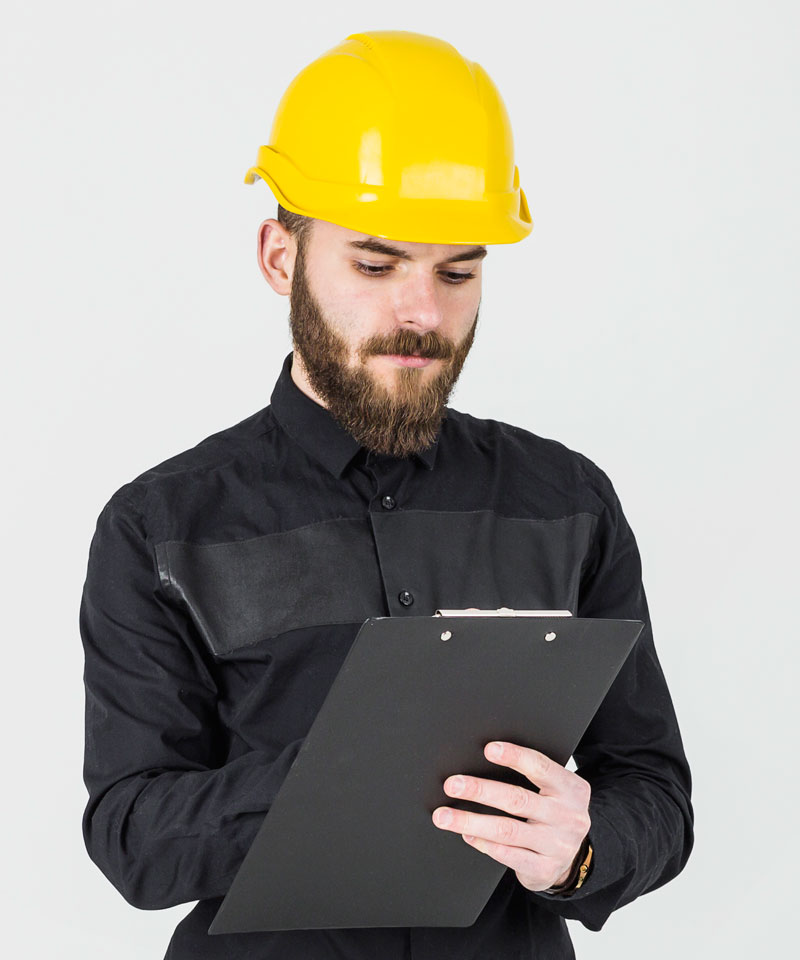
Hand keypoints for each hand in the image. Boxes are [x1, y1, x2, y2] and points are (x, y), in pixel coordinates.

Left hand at [431, 741, 590, 891]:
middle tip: (452, 785)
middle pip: (517, 799)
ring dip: (470, 821)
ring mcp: (557, 845)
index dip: (515, 756)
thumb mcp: (555, 790)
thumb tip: (483, 759)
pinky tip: (467, 835)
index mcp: (571, 789)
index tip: (488, 749)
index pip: (541, 767)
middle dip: (480, 790)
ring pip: (507, 831)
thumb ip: (532, 776)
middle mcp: (568, 817)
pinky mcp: (544, 869)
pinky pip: (507, 856)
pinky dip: (483, 844)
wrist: (575, 857)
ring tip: (444, 816)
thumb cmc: (554, 812)